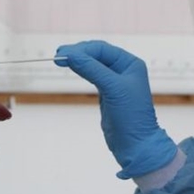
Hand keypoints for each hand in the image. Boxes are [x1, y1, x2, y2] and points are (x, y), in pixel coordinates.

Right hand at [55, 40, 176, 177]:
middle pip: (96, 55)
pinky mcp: (107, 94)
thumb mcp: (112, 88)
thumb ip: (92, 69)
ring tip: (60, 60)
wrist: (135, 144)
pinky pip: (92, 76)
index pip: (102, 49)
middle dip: (78, 53)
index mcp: (130, 64)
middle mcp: (124, 70)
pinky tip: (72, 68)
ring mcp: (115, 82)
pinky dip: (81, 71)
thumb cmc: (131, 116)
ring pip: (93, 65)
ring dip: (78, 61)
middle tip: (58, 54)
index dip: (82, 49)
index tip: (63, 53)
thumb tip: (71, 54)